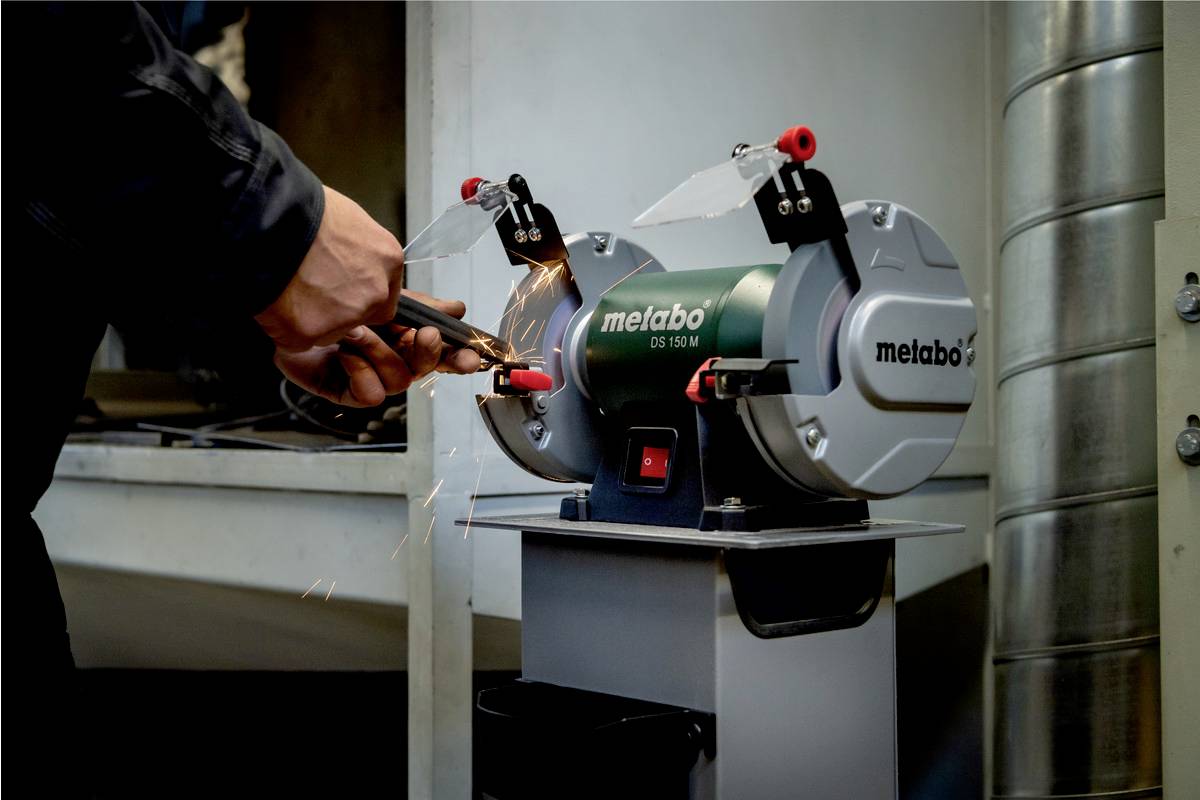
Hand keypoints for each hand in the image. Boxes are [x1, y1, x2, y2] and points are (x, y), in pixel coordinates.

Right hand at [255, 185, 404, 351]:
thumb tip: (350, 257)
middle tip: (310, 291)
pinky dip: (283, 328)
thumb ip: (359, 249)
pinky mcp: (312, 333)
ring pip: (331, 331)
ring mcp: (347, 316)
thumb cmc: (302, 209)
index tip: (340, 288)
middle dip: (339, 311)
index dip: (358, 293)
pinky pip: (297, 339)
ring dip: (311, 320)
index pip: (384, 293)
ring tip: (286, 290)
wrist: (267, 217)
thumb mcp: (347, 218)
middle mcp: (375, 291)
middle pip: (362, 317)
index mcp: (387, 259)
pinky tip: (273, 301)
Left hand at [274, 291, 481, 406]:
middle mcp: (390, 359)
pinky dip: (360, 369)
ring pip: (399, 379)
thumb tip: (457, 309)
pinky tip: (345, 351)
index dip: (458, 356)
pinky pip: (371, 393)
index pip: (440, 351)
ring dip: (381, 352)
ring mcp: (369, 376)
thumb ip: (421, 305)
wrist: (285, 298)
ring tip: (358, 330)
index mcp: (403, 336)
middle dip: (428, 353)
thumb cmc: (330, 296)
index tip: (471, 356)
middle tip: (424, 334)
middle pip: (425, 369)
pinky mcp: (346, 391)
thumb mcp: (383, 295)